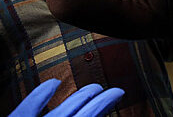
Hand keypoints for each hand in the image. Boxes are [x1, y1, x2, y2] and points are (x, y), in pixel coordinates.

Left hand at [9, 78, 123, 116]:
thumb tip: (98, 113)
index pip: (92, 115)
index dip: (107, 103)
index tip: (119, 92)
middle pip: (83, 111)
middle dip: (99, 100)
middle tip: (111, 91)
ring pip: (63, 110)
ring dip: (80, 97)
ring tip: (93, 89)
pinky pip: (28, 109)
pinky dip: (41, 95)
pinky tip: (54, 83)